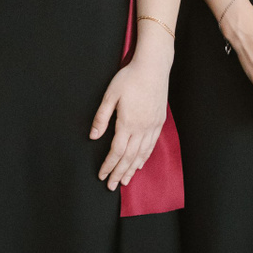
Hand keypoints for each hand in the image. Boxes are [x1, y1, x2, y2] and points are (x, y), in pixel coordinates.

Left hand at [91, 35, 172, 190]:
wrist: (153, 67)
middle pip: (129, 157)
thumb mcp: (110, 95)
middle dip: (119, 173)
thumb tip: (93, 136)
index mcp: (127, 122)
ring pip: (142, 154)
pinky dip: (145, 157)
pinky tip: (140, 163)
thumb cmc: (130, 78)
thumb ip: (101, 117)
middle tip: (112, 186)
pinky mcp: (159, 121)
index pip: (116, 151)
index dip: (108, 165)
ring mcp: (152, 125)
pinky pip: (151, 145)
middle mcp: (142, 128)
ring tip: (126, 181)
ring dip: (132, 169)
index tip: (102, 175)